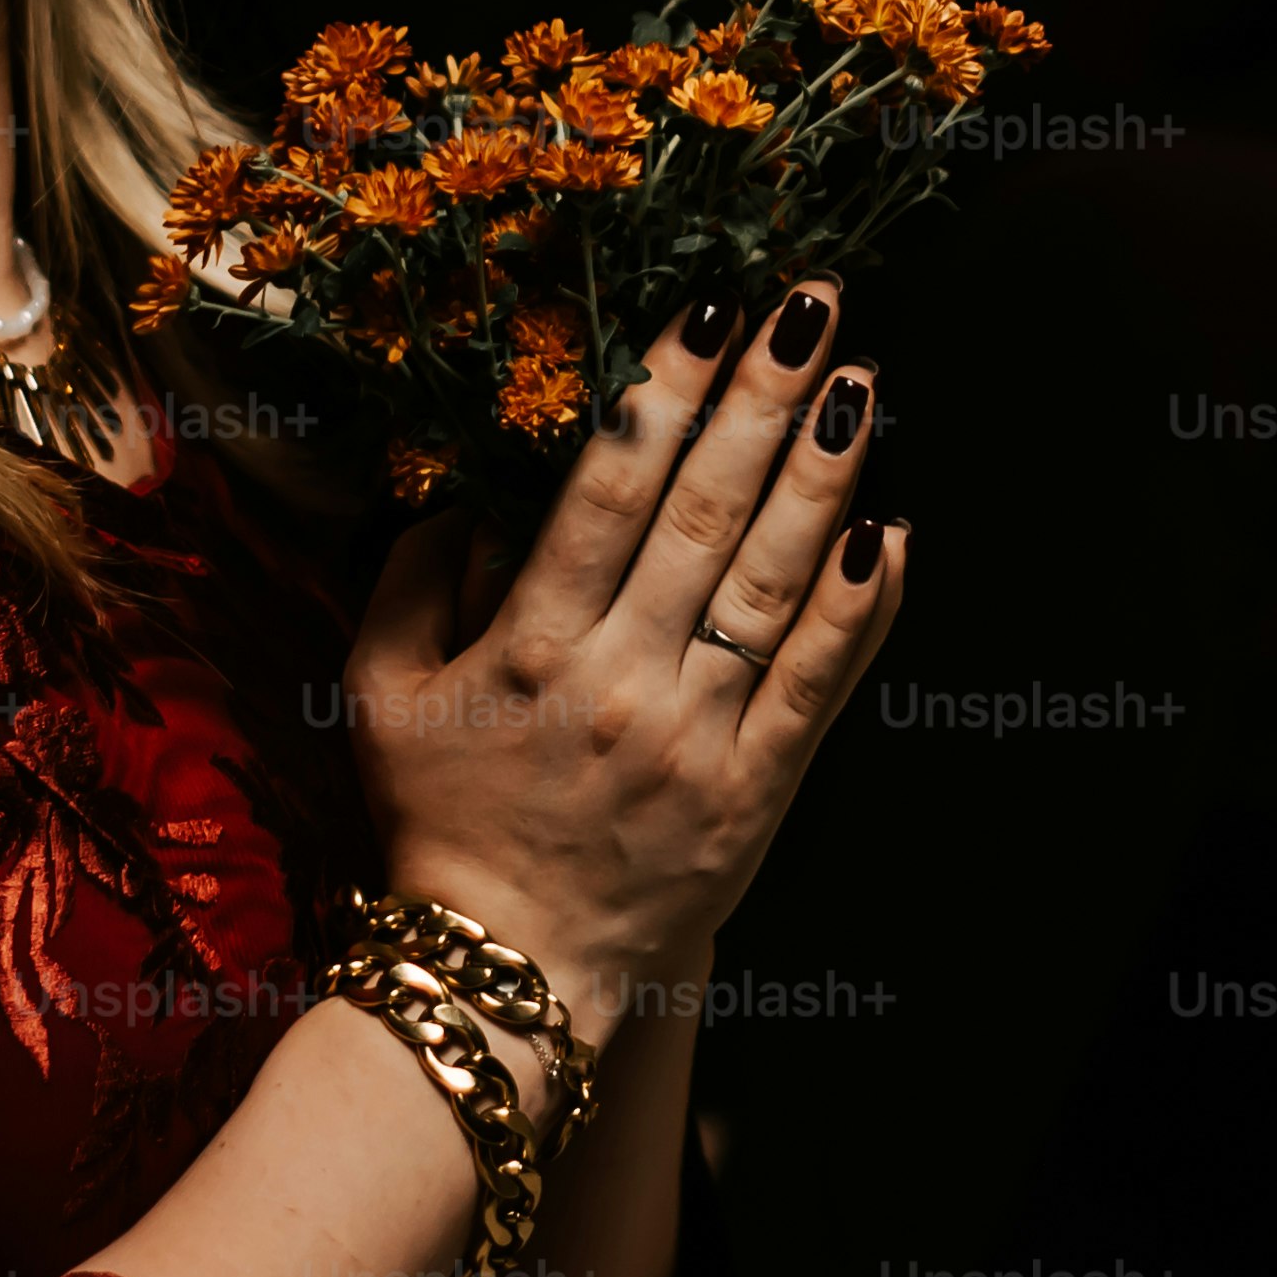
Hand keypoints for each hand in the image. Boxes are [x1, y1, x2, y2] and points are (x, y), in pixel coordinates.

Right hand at [336, 281, 905, 1050]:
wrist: (506, 974)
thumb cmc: (439, 824)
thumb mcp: (381, 698)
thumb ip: (413, 582)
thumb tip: (468, 494)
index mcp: (529, 646)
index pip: (608, 489)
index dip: (664, 390)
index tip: (709, 307)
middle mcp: (620, 682)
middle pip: (704, 513)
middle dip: (764, 398)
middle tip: (814, 302)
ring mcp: (698, 740)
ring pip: (772, 586)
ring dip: (826, 478)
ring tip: (864, 386)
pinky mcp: (756, 795)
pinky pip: (818, 687)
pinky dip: (861, 610)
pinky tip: (895, 533)